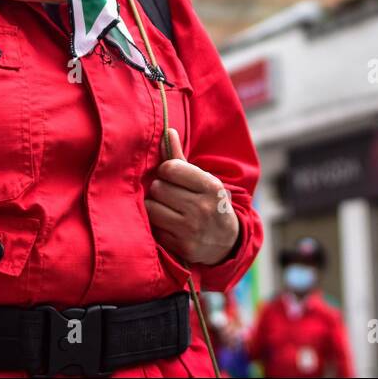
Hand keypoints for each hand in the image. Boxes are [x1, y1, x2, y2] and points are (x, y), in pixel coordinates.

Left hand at [145, 128, 239, 266]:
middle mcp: (202, 207)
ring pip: (151, 207)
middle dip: (160, 189)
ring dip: (155, 206)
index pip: (170, 168)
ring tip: (167, 208)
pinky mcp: (181, 247)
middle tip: (171, 195)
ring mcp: (191, 229)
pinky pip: (154, 228)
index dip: (166, 170)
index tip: (172, 175)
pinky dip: (158, 225)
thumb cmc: (209, 203)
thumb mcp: (202, 180)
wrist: (226, 243)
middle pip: (158, 187)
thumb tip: (168, 131)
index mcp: (211, 186)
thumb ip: (180, 158)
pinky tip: (170, 225)